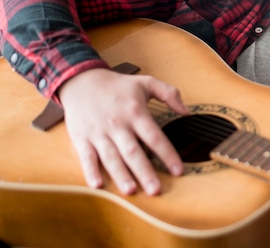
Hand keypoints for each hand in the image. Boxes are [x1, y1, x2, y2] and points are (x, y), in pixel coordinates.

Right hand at [59, 68, 189, 195]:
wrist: (81, 81)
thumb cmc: (118, 85)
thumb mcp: (146, 83)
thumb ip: (169, 94)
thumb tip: (187, 111)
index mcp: (135, 112)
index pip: (154, 136)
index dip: (167, 154)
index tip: (178, 170)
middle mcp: (118, 125)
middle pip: (133, 152)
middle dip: (145, 172)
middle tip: (156, 190)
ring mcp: (99, 133)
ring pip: (111, 158)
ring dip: (121, 175)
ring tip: (132, 191)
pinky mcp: (82, 139)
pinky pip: (86, 157)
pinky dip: (91, 171)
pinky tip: (98, 185)